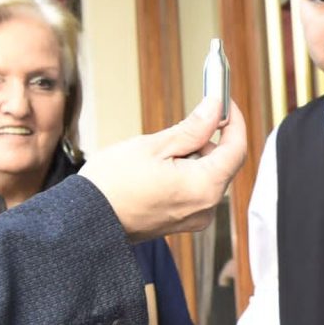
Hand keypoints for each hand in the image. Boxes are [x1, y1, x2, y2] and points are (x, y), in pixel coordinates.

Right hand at [80, 94, 249, 239]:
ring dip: (197, 155)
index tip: (224, 102)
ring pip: (209, 176)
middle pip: (224, 163)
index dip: (233, 121)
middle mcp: (205, 207)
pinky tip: (162, 166)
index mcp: (204, 187)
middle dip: (211, 138)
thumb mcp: (154, 146)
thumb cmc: (112, 185)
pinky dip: (187, 172)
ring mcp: (194, 218)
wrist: (86, 221)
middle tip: (190, 118)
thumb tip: (215, 108)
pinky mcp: (181, 222)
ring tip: (164, 147)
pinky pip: (195, 190)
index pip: (237, 149)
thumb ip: (192, 128)